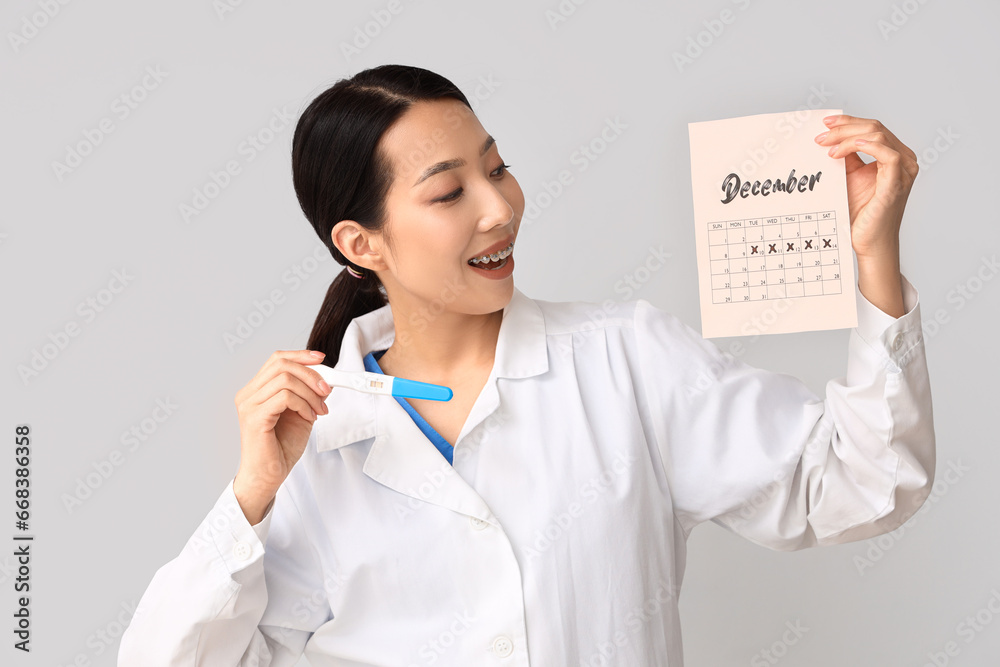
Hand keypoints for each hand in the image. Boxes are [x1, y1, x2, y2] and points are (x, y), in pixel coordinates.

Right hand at [232, 350, 331, 523]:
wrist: (268, 476)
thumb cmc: (280, 448)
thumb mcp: (302, 414)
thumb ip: (309, 395)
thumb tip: (326, 379)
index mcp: (256, 390)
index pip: (277, 359)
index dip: (300, 355)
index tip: (321, 359)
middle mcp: (248, 394)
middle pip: (282, 365)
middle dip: (311, 374)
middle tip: (326, 391)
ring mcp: (249, 405)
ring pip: (286, 380)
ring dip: (310, 393)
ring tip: (319, 410)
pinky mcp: (255, 417)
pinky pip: (284, 396)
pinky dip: (303, 404)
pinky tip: (309, 417)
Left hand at [815, 114, 918, 260]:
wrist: (868, 242)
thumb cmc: (860, 213)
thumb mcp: (849, 177)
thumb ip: (846, 157)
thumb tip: (827, 138)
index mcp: (894, 155)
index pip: (872, 128)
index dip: (848, 122)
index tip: (824, 124)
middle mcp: (903, 159)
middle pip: (874, 128)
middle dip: (844, 128)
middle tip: (820, 138)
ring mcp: (904, 170)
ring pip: (878, 136)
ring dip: (848, 137)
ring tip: (828, 149)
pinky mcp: (898, 182)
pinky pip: (888, 154)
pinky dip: (867, 146)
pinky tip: (846, 148)